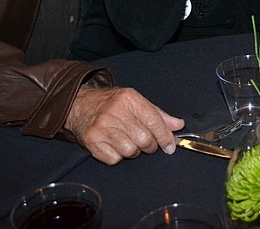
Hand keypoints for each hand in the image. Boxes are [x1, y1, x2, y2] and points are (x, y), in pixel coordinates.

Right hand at [65, 86, 184, 164]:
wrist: (80, 105)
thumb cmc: (112, 104)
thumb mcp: (136, 102)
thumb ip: (158, 114)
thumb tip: (178, 125)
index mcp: (129, 99)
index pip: (154, 121)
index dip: (165, 136)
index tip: (171, 146)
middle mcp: (114, 113)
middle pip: (144, 139)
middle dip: (150, 145)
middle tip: (147, 143)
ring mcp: (101, 128)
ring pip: (130, 151)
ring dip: (134, 151)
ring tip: (129, 141)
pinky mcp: (91, 142)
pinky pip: (115, 159)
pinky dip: (118, 156)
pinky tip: (115, 145)